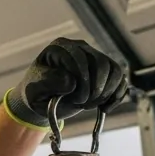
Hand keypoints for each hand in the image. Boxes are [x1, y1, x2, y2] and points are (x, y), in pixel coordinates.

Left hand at [4, 38, 128, 129]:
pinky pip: (120, 79)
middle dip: (95, 89)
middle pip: (101, 63)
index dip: (82, 81)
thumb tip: (71, 81)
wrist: (43, 101)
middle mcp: (80, 48)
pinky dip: (117, 96)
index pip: (81, 59)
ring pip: (115, 70)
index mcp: (60, 47)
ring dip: (107, 93)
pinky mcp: (105, 72)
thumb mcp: (33, 90)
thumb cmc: (37, 94)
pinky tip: (105, 108)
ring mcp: (94, 58)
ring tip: (92, 105)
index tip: (74, 99)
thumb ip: (48, 82)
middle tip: (83, 104)